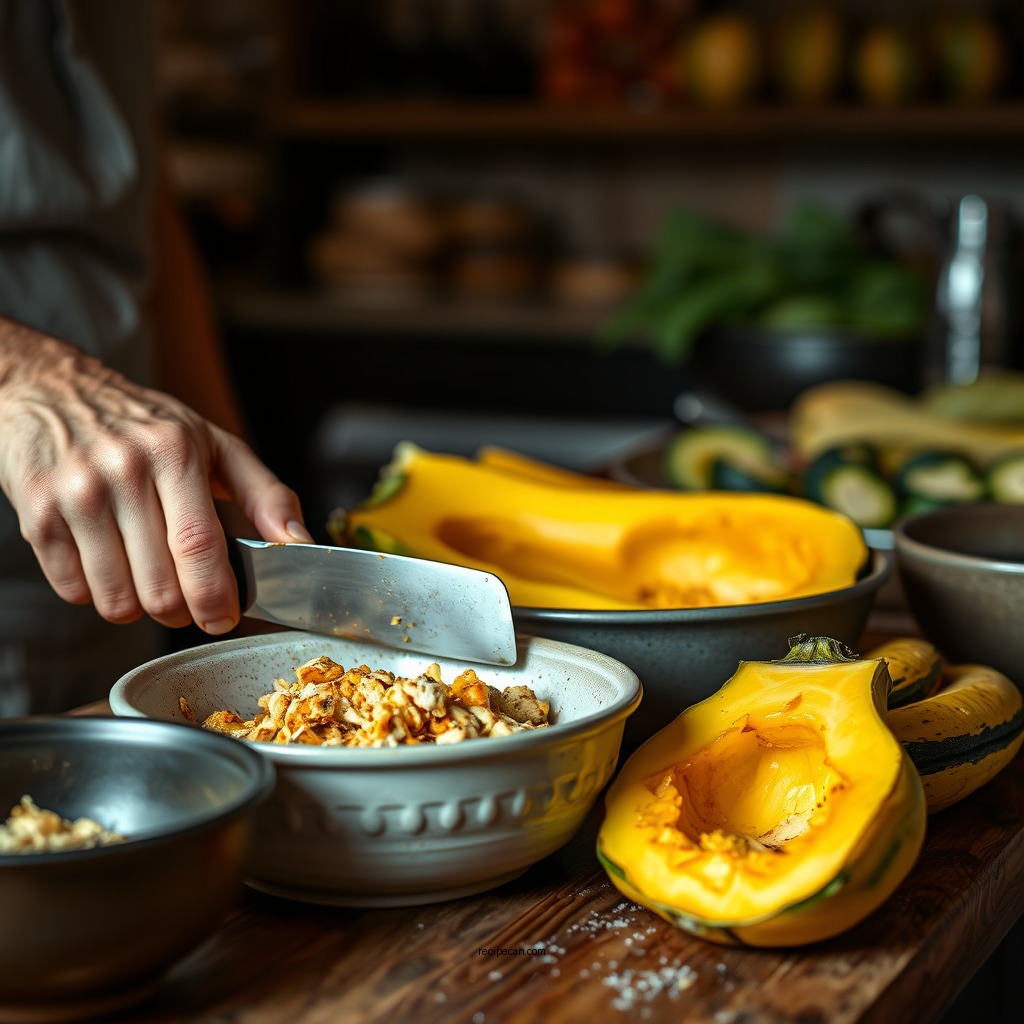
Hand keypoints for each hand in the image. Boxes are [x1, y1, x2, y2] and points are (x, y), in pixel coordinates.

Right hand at [0, 321, 311, 632]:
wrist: (52, 391)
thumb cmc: (147, 425)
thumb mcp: (216, 446)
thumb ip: (267, 495)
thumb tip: (301, 543)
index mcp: (175, 451)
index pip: (200, 545)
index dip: (216, 596)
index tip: (224, 618)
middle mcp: (123, 469)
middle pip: (161, 584)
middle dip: (182, 612)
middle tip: (187, 603)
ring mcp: (75, 493)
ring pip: (117, 599)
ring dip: (139, 608)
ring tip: (146, 580)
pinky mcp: (36, 515)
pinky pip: (74, 592)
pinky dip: (95, 593)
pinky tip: (106, 561)